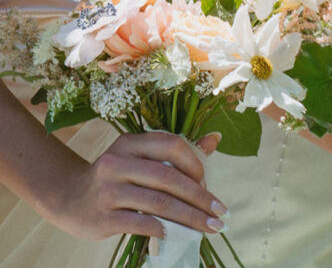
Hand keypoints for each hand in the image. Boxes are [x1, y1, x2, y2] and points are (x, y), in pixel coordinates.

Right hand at [43, 131, 226, 240]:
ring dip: (189, 217)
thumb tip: (215, 139)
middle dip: (199, 197)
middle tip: (220, 212)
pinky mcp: (103, 216)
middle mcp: (118, 162)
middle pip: (168, 177)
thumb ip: (175, 151)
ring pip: (158, 202)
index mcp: (130, 142)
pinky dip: (162, 229)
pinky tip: (176, 234)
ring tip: (208, 227)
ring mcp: (108, 189)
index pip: (171, 144)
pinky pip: (141, 223)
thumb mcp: (139, 157)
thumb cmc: (114, 177)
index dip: (194, 163)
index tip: (207, 183)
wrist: (69, 198)